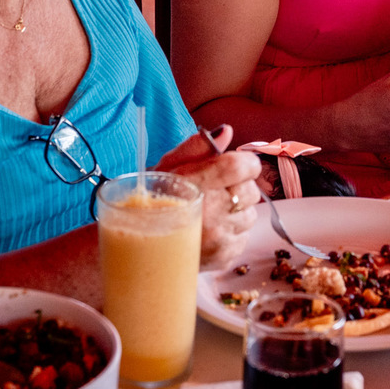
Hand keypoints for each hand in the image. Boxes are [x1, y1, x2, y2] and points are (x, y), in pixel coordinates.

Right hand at [154, 125, 260, 269]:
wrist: (138, 246)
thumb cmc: (152, 201)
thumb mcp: (168, 166)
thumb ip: (198, 146)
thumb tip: (226, 131)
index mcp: (198, 183)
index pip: (243, 166)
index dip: (245, 164)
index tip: (236, 167)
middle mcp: (211, 212)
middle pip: (251, 191)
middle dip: (239, 187)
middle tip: (217, 192)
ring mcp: (219, 238)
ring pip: (250, 215)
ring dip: (236, 211)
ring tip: (212, 213)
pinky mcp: (224, 256)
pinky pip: (244, 237)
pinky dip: (232, 233)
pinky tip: (211, 231)